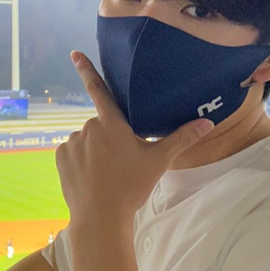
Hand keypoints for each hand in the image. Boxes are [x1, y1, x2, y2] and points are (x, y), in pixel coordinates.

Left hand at [55, 51, 213, 229]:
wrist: (100, 217)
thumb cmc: (131, 186)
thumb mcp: (159, 161)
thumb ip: (182, 139)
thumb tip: (209, 122)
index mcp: (111, 123)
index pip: (99, 90)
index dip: (87, 70)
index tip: (74, 53)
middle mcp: (88, 127)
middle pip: (101, 126)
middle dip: (110, 138)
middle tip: (121, 162)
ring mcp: (71, 142)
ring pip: (86, 140)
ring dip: (94, 150)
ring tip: (105, 174)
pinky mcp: (60, 158)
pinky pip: (72, 152)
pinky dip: (80, 161)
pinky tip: (90, 177)